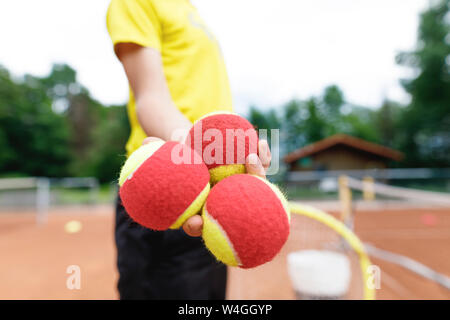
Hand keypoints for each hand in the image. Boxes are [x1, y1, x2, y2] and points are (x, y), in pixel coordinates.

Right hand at [141, 137, 270, 236]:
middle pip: (232, 211)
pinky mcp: (250, 172)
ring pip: (252, 188)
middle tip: (236, 199)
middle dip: (236, 210)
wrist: (201, 144)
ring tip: (251, 159)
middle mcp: (223, 199)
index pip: (196, 223)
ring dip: (256, 174)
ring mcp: (239, 187)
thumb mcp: (169, 152)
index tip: (194, 223)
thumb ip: (158, 149)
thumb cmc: (182, 153)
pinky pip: (257, 165)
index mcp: (201, 205)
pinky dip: (260, 156)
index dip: (195, 226)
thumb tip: (145, 142)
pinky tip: (261, 142)